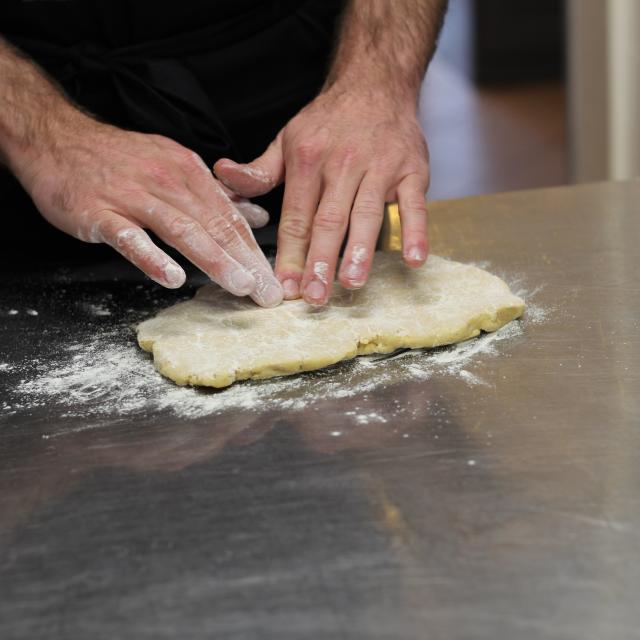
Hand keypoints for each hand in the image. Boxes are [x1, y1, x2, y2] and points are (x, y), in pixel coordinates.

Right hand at [15, 116, 282, 306]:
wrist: (58, 139)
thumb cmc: (120, 161)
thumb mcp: (175, 167)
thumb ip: (217, 195)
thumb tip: (257, 217)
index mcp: (189, 173)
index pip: (230, 217)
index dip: (254, 250)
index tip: (273, 278)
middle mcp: (167, 182)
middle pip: (214, 226)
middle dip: (246, 262)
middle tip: (267, 293)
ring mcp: (133, 197)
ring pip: (182, 230)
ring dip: (214, 259)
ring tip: (239, 286)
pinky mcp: (100, 211)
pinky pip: (129, 237)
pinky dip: (152, 257)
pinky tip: (172, 277)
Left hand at [214, 87, 429, 304]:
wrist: (375, 84)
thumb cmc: (329, 122)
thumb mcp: (287, 139)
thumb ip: (259, 169)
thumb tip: (224, 176)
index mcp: (309, 160)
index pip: (297, 216)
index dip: (290, 254)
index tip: (286, 286)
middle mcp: (343, 164)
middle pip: (329, 221)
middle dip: (320, 262)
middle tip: (315, 296)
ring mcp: (380, 167)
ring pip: (367, 214)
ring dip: (360, 251)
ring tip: (351, 283)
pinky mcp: (412, 170)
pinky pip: (414, 204)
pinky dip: (417, 232)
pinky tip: (414, 259)